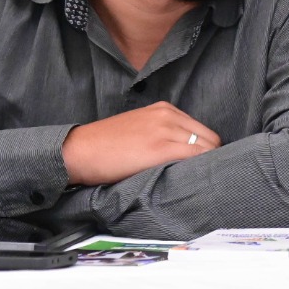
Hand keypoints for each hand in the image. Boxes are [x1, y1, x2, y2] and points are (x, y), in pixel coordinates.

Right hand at [63, 103, 220, 185]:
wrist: (79, 150)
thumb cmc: (106, 145)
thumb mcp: (140, 127)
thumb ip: (164, 132)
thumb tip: (186, 151)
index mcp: (165, 109)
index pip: (202, 130)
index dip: (205, 150)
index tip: (201, 165)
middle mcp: (169, 116)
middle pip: (209, 138)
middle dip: (210, 157)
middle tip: (201, 175)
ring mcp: (165, 130)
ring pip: (206, 148)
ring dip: (206, 164)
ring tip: (196, 179)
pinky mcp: (160, 148)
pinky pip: (194, 157)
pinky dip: (198, 168)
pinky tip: (191, 179)